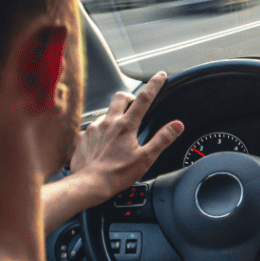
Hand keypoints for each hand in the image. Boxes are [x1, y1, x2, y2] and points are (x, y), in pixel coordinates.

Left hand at [68, 71, 183, 202]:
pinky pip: (93, 128)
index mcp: (126, 126)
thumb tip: (177, 125)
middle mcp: (108, 122)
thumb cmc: (116, 174)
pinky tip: (103, 143)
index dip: (154, 85)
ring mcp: (93, 129)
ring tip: (119, 129)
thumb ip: (162, 139)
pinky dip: (100, 131)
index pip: (144, 98)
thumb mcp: (146, 158)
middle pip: (120, 97)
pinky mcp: (83, 137)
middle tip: (135, 102)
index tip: (160, 75)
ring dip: (114, 115)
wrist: (88, 185)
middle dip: (130, 95)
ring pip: (106, 113)